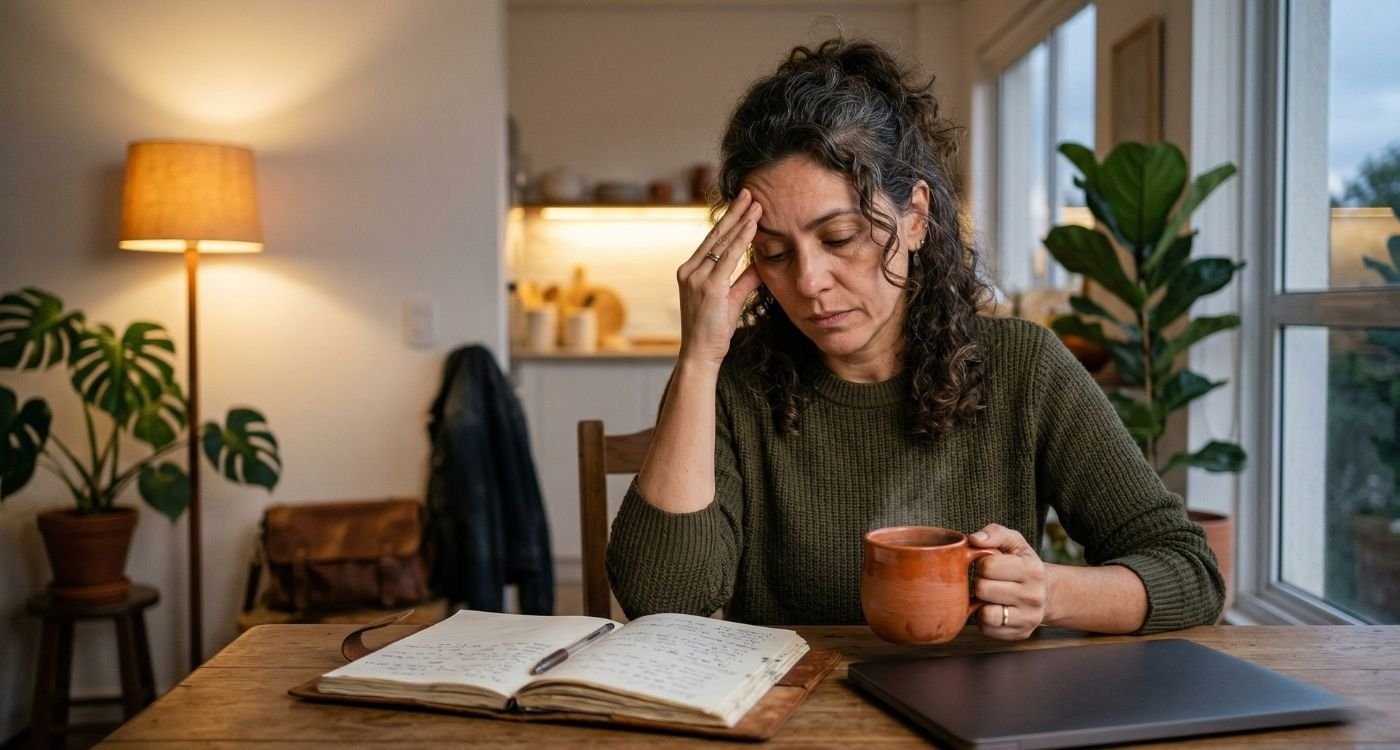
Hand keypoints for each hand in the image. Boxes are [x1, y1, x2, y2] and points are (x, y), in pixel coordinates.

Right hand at [676, 189, 762, 366]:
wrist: (700, 354)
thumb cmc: (713, 331)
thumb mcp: (731, 300)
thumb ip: (744, 281)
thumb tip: (761, 265)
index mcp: (691, 272)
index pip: (713, 241)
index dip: (729, 222)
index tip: (743, 205)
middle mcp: (690, 270)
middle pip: (715, 235)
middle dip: (734, 212)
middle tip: (749, 192)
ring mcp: (697, 278)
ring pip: (722, 242)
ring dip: (741, 221)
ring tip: (756, 204)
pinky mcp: (708, 287)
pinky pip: (728, 257)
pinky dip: (741, 240)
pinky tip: (752, 226)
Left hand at [969, 523, 1047, 640]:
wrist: (1048, 593)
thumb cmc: (1023, 564)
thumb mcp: (1015, 542)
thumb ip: (995, 533)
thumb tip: (974, 539)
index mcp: (1031, 570)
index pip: (988, 566)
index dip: (981, 564)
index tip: (988, 565)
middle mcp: (1033, 596)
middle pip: (983, 589)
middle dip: (980, 583)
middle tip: (988, 581)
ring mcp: (1029, 618)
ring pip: (986, 614)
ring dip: (981, 604)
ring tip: (990, 596)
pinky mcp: (1021, 633)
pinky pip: (988, 629)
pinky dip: (985, 620)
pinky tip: (994, 609)